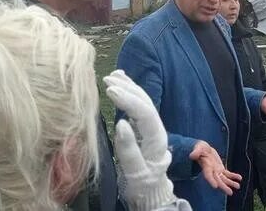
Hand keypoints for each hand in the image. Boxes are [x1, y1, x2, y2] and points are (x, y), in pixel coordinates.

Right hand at [104, 70, 190, 210]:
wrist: (149, 191)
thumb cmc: (142, 184)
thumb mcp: (135, 172)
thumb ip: (128, 149)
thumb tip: (121, 123)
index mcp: (157, 139)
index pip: (145, 113)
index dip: (128, 100)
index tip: (110, 90)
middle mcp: (157, 128)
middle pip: (146, 103)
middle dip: (128, 88)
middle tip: (107, 79)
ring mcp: (152, 126)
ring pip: (143, 101)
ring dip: (129, 86)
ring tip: (114, 75)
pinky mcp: (144, 126)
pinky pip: (138, 104)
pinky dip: (130, 91)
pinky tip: (122, 81)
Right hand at [189, 140, 241, 194]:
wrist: (204, 149)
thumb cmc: (200, 148)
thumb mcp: (198, 148)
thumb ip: (196, 152)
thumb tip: (192, 155)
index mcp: (206, 167)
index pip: (208, 175)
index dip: (211, 181)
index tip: (215, 186)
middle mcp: (212, 171)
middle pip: (218, 180)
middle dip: (224, 186)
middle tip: (230, 192)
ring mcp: (216, 170)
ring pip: (224, 179)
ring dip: (230, 183)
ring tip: (238, 186)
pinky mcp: (221, 168)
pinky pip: (228, 174)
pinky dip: (233, 176)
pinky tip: (239, 178)